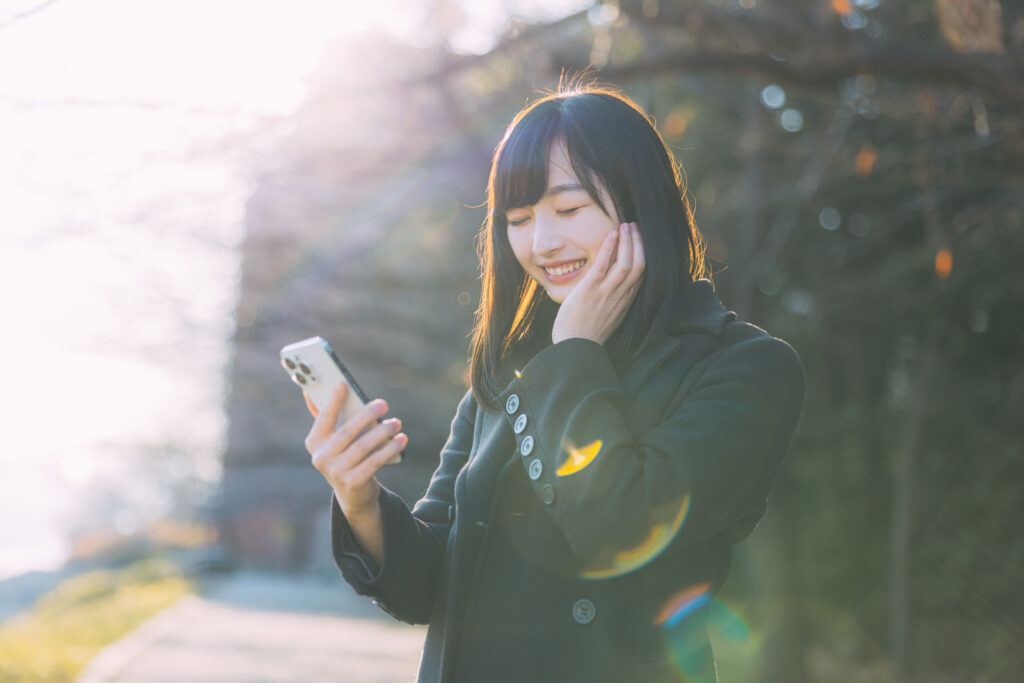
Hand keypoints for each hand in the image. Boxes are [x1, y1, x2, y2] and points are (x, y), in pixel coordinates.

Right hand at [303, 383, 407, 517]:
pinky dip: (390, 449)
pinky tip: (401, 440)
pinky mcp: (353, 483)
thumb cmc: (344, 455)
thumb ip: (325, 416)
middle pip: (347, 431)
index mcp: (314, 442)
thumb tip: (310, 390)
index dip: (333, 401)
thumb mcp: (333, 439)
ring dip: (383, 432)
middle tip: (384, 404)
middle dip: (367, 415)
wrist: (353, 492)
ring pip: (363, 446)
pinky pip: (374, 462)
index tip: (343, 383)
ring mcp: (336, 472)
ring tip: (397, 423)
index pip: (323, 418)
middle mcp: (321, 457)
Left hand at [551, 222, 644, 344]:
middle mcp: (620, 296)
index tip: (639, 240)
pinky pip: (604, 264)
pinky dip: (609, 247)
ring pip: (626, 262)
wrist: (575, 347)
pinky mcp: (590, 290)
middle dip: (639, 243)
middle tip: (634, 226)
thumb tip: (609, 287)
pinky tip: (611, 234)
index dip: (642, 253)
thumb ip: (613, 300)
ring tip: (626, 225)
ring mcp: (606, 293)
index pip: (642, 273)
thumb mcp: (608, 316)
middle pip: (639, 264)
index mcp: (625, 301)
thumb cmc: (586, 333)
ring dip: (628, 241)